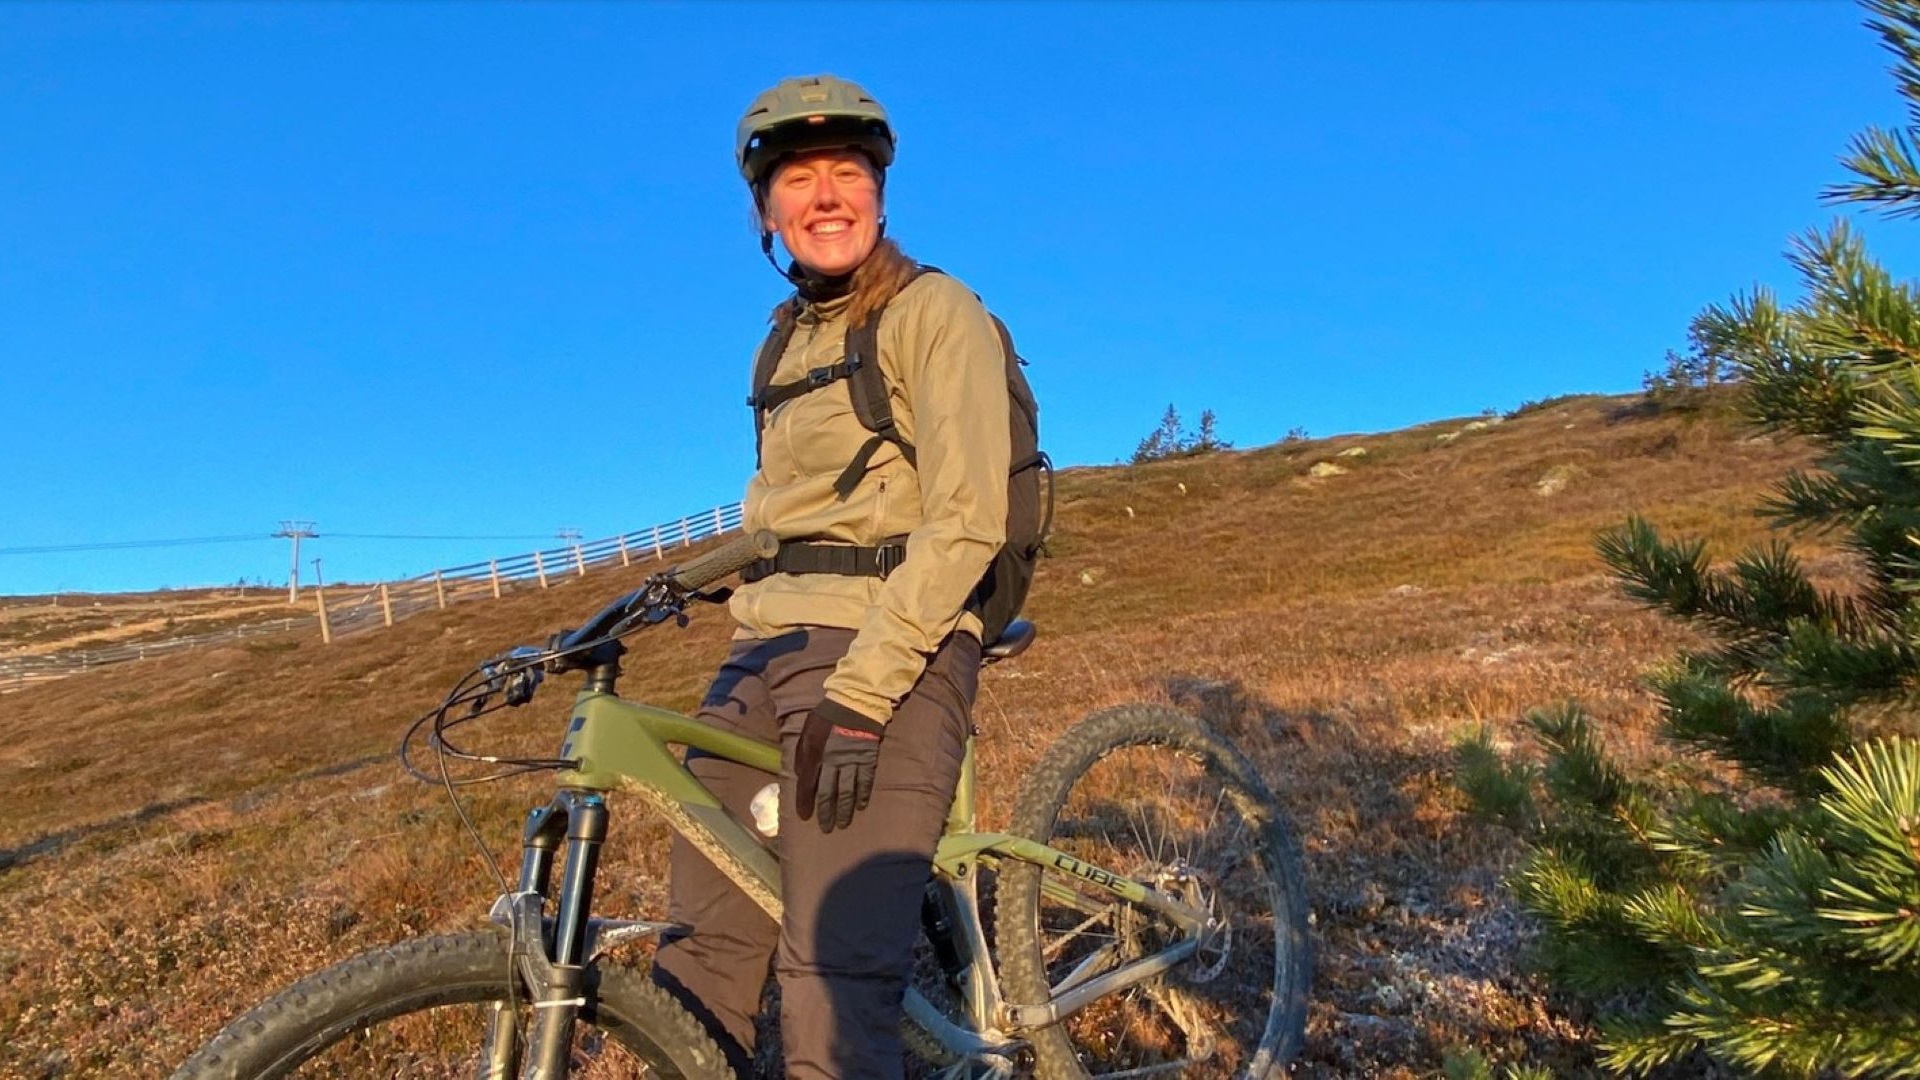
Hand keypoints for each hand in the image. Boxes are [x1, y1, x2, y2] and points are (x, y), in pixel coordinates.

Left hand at [794, 699, 885, 832]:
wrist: (855, 701)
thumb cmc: (827, 716)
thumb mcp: (807, 730)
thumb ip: (802, 753)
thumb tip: (800, 775)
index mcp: (815, 753)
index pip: (807, 784)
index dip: (805, 802)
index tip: (805, 816)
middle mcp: (833, 761)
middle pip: (828, 792)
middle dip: (826, 813)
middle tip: (826, 828)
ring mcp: (852, 761)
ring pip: (847, 791)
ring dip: (844, 810)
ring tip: (843, 824)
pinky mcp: (868, 758)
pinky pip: (865, 781)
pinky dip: (863, 795)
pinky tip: (861, 806)